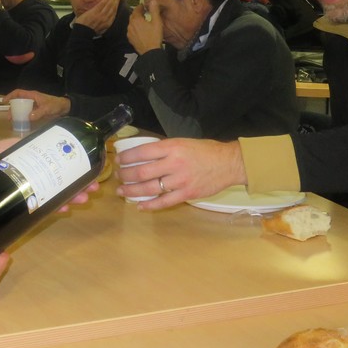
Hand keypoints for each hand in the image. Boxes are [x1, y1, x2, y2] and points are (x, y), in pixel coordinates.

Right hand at [4, 88, 69, 121]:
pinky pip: (27, 114)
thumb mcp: (47, 108)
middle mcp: (31, 100)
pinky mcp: (36, 112)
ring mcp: (33, 106)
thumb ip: (38, 113)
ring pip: (22, 109)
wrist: (64, 109)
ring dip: (17, 114)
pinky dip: (23, 118)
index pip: (18, 93)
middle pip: (18, 102)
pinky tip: (21, 124)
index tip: (4, 101)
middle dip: (12, 109)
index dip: (10, 96)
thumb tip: (29, 117)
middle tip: (9, 117)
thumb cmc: (55, 105)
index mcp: (32, 95)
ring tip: (13, 121)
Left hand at [74, 0, 118, 34]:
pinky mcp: (95, 12)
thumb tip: (107, 19)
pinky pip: (103, 4)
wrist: (82, 32)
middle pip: (113, 8)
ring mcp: (101, 15)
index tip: (118, 1)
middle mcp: (106, 19)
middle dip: (116, 1)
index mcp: (107, 24)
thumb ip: (104, 24)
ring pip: (109, 5)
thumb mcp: (100, 29)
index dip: (117, 6)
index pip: (114, 13)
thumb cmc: (89, 30)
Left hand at [115, 138, 246, 208]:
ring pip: (149, 188)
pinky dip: (149, 205)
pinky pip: (164, 202)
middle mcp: (175, 163)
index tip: (119, 160)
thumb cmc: (205, 151)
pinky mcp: (187, 194)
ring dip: (132, 190)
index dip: (127, 157)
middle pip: (142, 172)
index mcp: (172, 147)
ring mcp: (180, 181)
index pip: (142, 152)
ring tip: (121, 191)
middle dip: (125, 175)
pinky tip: (139, 206)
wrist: (229, 163)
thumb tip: (142, 155)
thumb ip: (164, 149)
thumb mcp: (182, 142)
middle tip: (118, 176)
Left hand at [127, 0, 163, 54]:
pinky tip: (140, 30)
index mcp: (136, 19)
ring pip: (131, 23)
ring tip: (143, 21)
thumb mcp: (156, 22)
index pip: (136, 9)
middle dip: (138, 13)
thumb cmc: (154, 36)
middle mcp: (130, 24)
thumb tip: (153, 0)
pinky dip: (135, 27)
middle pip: (133, 16)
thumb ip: (154, 10)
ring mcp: (129, 32)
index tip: (144, 6)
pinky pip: (131, 30)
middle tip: (144, 12)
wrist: (150, 51)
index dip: (140, 6)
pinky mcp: (130, 38)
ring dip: (136, 21)